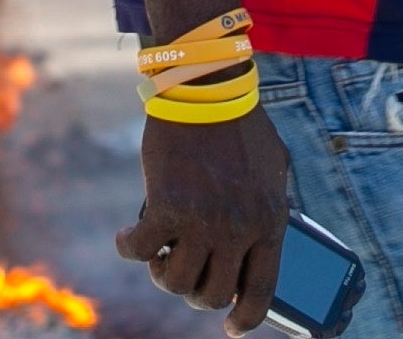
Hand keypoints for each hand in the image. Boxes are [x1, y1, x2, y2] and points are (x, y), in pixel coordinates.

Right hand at [115, 107, 293, 329]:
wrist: (208, 88)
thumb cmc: (241, 124)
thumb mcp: (274, 170)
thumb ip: (268, 209)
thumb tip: (259, 248)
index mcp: (270, 222)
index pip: (260, 291)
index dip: (244, 318)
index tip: (230, 327)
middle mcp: (238, 230)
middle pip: (211, 295)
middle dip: (194, 292)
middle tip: (184, 270)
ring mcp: (202, 222)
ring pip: (175, 281)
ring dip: (164, 273)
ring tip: (161, 252)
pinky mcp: (166, 209)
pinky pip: (140, 252)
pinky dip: (129, 247)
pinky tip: (129, 236)